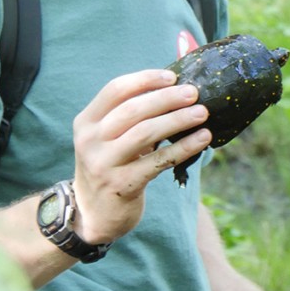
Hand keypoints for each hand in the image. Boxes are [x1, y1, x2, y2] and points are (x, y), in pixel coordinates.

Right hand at [70, 68, 211, 243]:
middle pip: (132, 110)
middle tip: (193, 93)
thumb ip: (131, 115)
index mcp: (86, 121)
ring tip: (202, 113)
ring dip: (177, 120)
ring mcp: (104, 164)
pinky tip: (202, 139)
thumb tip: (175, 88)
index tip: (172, 76)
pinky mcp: (122, 185)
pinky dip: (183, 147)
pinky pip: (158, 161)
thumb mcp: (108, 137)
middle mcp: (90, 140)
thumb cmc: (111, 165)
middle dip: (166, 98)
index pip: (115, 90)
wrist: (93, 214)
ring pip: (145, 133)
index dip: (145, 80)